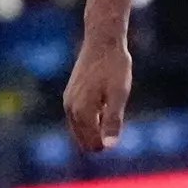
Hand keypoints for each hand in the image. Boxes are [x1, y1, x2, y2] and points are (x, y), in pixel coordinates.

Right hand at [63, 35, 132, 151]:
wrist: (102, 41)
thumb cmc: (114, 67)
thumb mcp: (119, 95)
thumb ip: (113, 121)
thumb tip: (109, 147)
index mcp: (82, 112)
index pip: (94, 145)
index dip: (110, 141)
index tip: (119, 120)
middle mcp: (70, 109)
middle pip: (85, 141)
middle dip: (101, 137)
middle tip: (115, 114)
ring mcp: (68, 101)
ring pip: (81, 131)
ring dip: (96, 127)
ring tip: (109, 105)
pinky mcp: (69, 95)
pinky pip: (78, 119)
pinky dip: (91, 119)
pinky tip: (103, 102)